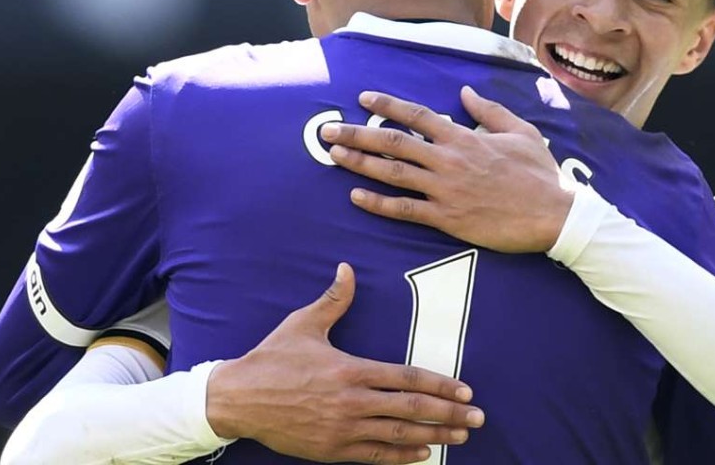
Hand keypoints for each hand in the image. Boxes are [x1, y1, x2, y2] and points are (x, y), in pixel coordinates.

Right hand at [206, 263, 483, 463]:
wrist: (237, 399)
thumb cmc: (271, 358)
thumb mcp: (302, 324)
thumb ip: (333, 299)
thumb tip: (347, 269)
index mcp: (350, 369)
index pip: (406, 378)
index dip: (440, 385)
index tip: (465, 390)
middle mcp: (351, 401)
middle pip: (411, 409)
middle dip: (449, 414)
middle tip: (477, 418)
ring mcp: (342, 429)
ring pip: (398, 434)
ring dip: (434, 436)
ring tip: (461, 436)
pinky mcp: (330, 450)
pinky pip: (374, 455)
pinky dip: (401, 456)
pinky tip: (423, 454)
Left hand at [320, 86, 573, 252]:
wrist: (553, 214)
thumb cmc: (540, 173)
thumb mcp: (521, 131)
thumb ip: (490, 110)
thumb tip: (466, 93)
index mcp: (465, 137)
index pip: (417, 115)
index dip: (387, 105)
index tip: (363, 99)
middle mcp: (449, 160)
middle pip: (393, 142)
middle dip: (357, 134)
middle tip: (328, 130)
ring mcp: (445, 190)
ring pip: (392, 173)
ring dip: (359, 163)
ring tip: (334, 155)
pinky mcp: (447, 218)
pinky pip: (404, 210)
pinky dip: (378, 203)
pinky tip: (356, 196)